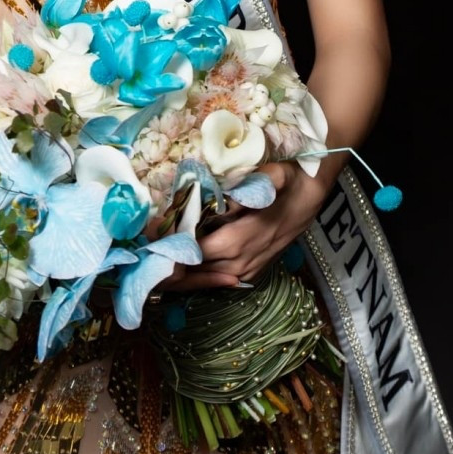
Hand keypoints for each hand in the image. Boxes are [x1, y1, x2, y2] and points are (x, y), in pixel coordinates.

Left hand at [157, 162, 325, 292]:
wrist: (312, 197)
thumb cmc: (290, 183)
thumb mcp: (274, 175)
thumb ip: (249, 181)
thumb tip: (224, 185)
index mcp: (240, 241)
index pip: (194, 251)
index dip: (169, 244)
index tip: (147, 233)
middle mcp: (239, 263)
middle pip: (192, 271)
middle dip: (165, 261)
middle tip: (139, 249)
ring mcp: (244, 272)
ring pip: (201, 278)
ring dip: (176, 270)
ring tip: (149, 259)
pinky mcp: (248, 273)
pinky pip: (213, 278)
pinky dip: (193, 273)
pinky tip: (176, 262)